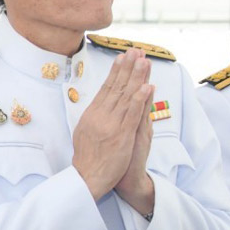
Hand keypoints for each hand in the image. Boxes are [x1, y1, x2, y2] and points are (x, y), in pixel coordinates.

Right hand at [72, 50, 152, 200]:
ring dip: (135, 77)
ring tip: (143, 61)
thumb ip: (93, 117)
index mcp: (91, 115)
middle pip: (116, 88)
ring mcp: (111, 125)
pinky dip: (139, 100)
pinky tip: (146, 87)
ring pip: (125, 97)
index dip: (115, 72)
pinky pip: (132, 114)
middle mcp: (100, 116)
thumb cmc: (88, 158)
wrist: (87, 178)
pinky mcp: (121, 135)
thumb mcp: (84, 132)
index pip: (105, 89)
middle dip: (126, 68)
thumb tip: (98, 104)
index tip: (122, 57)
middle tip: (135, 51)